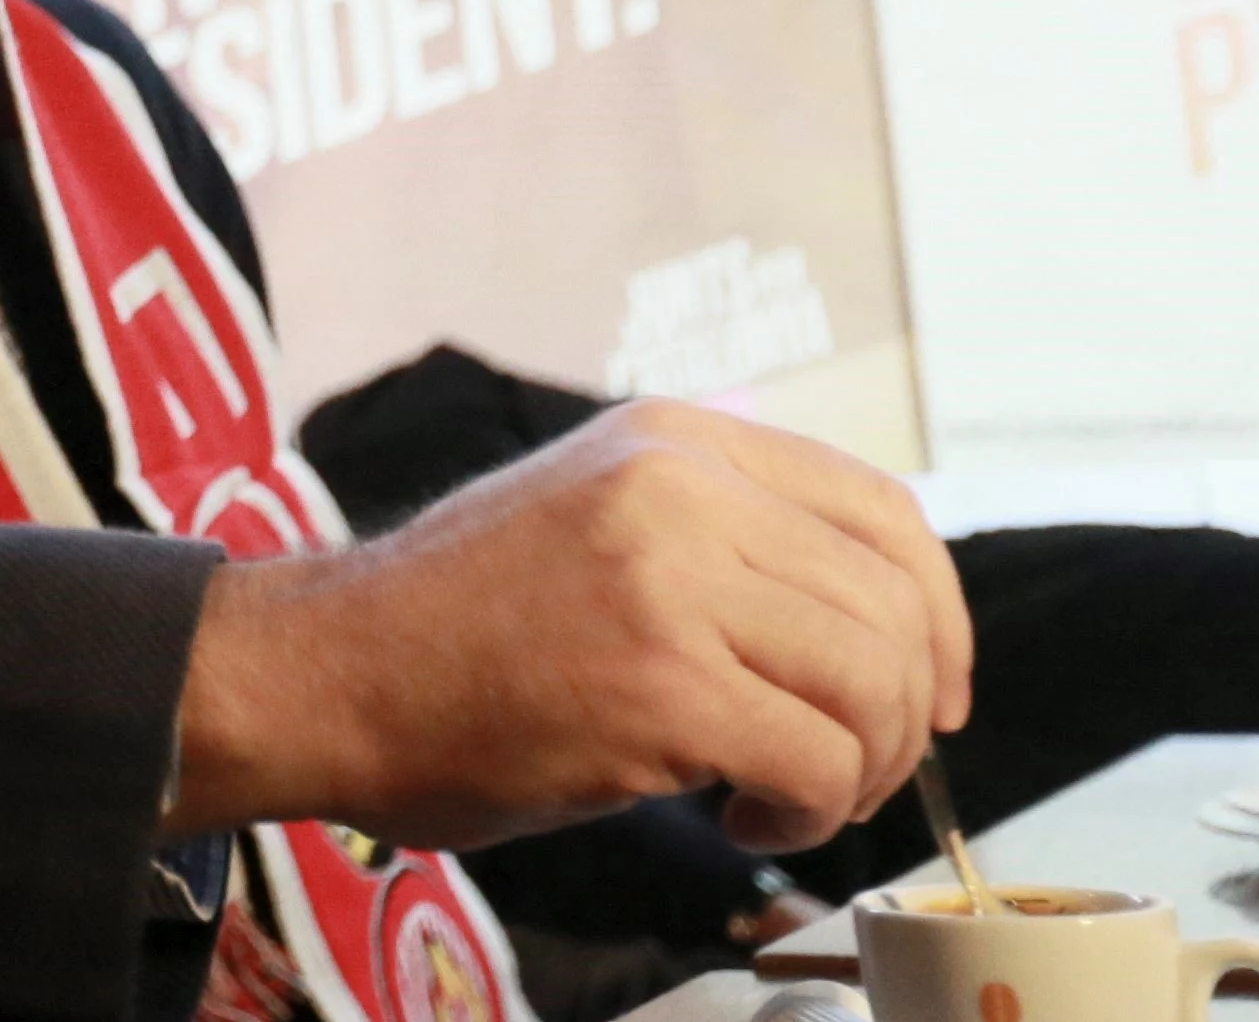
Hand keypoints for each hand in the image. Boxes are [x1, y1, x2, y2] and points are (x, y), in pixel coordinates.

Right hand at [163, 399, 970, 852]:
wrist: (322, 670)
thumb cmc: (449, 624)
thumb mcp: (594, 516)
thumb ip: (713, 530)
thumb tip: (856, 616)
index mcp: (674, 437)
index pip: (881, 508)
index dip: (936, 613)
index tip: (933, 689)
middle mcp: (682, 488)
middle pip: (890, 606)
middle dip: (900, 716)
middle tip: (848, 773)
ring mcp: (670, 581)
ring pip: (871, 685)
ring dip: (858, 770)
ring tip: (785, 798)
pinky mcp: (656, 686)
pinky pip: (815, 763)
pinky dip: (808, 814)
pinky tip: (743, 820)